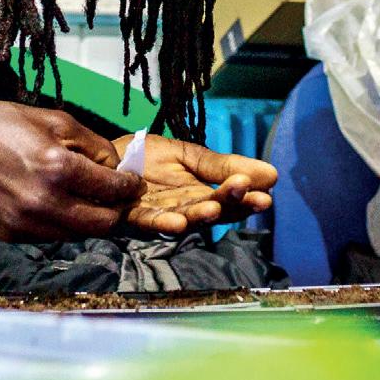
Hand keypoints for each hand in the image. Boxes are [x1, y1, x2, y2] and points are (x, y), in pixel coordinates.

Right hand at [0, 95, 146, 241]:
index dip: (129, 186)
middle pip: (103, 223)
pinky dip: (61, 223)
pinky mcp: (10, 235)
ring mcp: (25, 224)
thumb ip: (93, 145)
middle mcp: (44, 203)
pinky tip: (54, 202)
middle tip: (115, 194)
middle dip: (115, 209)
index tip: (132, 182)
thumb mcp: (54, 119)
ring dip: (89, 219)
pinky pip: (51, 236)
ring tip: (84, 197)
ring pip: (78, 234)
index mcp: (58, 169)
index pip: (113, 190)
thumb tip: (117, 168)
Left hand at [114, 135, 276, 234]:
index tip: (266, 191)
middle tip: (249, 194)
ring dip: (200, 216)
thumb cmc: (149, 158)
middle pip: (212, 211)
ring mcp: (160, 214)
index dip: (247, 198)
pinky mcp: (133, 216)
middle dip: (230, 204)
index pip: (230, 201)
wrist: (106, 157)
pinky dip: (164, 223)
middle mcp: (184, 209)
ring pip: (185, 219)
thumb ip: (225, 166)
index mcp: (201, 195)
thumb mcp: (192, 156)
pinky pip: (150, 222)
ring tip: (214, 209)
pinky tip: (178, 222)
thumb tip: (272, 174)